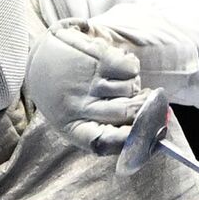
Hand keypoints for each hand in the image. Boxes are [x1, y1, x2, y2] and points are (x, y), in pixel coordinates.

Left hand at [25, 20, 152, 154]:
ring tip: (116, 80)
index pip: (103, 141)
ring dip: (132, 84)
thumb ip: (112, 132)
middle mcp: (78, 105)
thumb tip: (157, 138)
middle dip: (143, 106)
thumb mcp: (79, 120)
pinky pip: (130, 68)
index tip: (148, 136)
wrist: (41, 58)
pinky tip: (116, 65)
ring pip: (131, 88)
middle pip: (128, 111)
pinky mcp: (94, 58)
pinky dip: (131, 66)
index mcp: (72, 127)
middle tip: (143, 100)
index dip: (128, 140)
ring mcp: (86, 80)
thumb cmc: (67, 96)